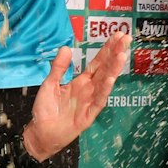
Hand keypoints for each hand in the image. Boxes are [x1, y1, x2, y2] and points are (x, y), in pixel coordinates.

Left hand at [23, 33, 130, 160]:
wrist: (41, 132)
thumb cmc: (46, 109)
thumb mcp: (49, 84)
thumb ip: (58, 67)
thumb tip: (66, 47)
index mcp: (81, 81)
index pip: (98, 62)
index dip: (107, 49)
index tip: (118, 35)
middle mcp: (89, 89)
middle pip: (105, 69)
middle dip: (116, 54)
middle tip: (126, 38)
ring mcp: (90, 101)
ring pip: (105, 82)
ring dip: (114, 69)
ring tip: (122, 55)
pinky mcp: (89, 114)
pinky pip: (98, 101)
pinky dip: (104, 90)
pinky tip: (110, 79)